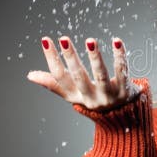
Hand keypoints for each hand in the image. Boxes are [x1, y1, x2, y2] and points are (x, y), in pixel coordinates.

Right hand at [26, 35, 141, 110]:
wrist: (124, 117)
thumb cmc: (94, 99)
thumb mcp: (74, 94)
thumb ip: (54, 84)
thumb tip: (30, 75)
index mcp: (76, 95)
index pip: (60, 77)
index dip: (52, 59)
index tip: (46, 40)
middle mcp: (91, 97)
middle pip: (79, 76)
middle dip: (71, 58)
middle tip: (64, 39)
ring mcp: (109, 95)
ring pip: (101, 75)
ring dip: (95, 57)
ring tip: (90, 41)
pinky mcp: (126, 90)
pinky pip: (122, 71)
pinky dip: (120, 57)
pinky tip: (117, 41)